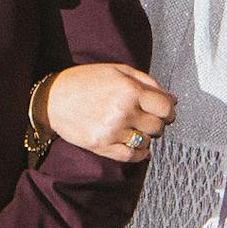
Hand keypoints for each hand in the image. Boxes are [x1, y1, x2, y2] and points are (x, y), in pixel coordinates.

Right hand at [43, 63, 177, 162]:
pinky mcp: (101, 146)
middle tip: (147, 118)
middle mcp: (123, 111)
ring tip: (135, 128)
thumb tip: (173, 99)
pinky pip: (131, 156)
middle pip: (158, 126)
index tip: (165, 111)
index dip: (170, 110)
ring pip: (146, 141)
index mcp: (129, 90)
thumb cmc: (86, 80)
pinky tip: (138, 146)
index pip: (166, 108)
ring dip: (146, 136)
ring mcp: (112, 131)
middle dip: (157, 123)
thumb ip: (148, 82)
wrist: (53, 98)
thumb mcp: (118, 71)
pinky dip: (140, 154)